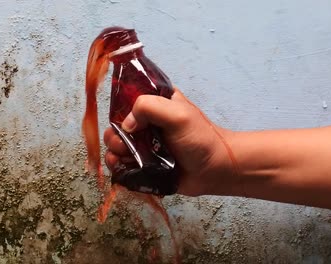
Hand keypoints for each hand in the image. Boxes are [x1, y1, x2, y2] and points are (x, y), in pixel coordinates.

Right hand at [104, 89, 234, 195]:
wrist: (216, 170)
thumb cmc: (201, 139)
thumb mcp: (178, 114)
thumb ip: (149, 107)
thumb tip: (125, 125)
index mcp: (156, 105)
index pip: (126, 102)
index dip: (119, 112)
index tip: (124, 124)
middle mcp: (147, 125)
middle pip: (117, 128)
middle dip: (114, 137)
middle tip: (124, 146)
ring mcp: (145, 146)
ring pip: (117, 148)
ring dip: (114, 154)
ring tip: (123, 160)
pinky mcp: (145, 167)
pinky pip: (124, 167)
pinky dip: (120, 169)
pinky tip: (124, 170)